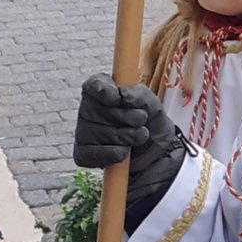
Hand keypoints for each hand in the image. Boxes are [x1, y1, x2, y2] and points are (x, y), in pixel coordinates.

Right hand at [73, 75, 185, 220]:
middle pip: (99, 110)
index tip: (117, 98)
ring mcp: (83, 132)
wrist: (159, 155)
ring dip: (126, 137)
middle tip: (141, 120)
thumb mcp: (152, 105)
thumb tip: (122, 96)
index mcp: (103, 91)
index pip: (94, 85)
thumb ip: (139, 94)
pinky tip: (125, 152)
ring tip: (138, 137)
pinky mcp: (83, 154)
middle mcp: (89, 109)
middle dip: (126, 117)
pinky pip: (93, 154)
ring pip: (100, 133)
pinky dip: (114, 154)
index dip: (104, 90)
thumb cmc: (151, 124)